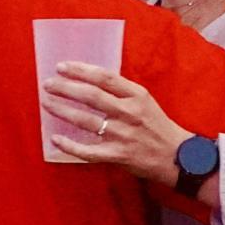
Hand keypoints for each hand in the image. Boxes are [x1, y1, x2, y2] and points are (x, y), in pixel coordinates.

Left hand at [40, 62, 189, 185]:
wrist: (176, 157)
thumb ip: (121, 91)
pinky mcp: (117, 155)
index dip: (80, 70)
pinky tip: (55, 138)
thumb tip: (89, 80)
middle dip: (66, 88)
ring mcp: (122, 135)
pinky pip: (87, 151)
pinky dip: (69, 145)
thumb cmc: (157, 126)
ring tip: (47, 103)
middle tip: (48, 84)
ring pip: (86, 121)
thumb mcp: (144, 101)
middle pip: (91, 96)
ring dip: (63, 111)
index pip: (104, 77)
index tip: (61, 67)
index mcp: (137, 95)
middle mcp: (129, 113)